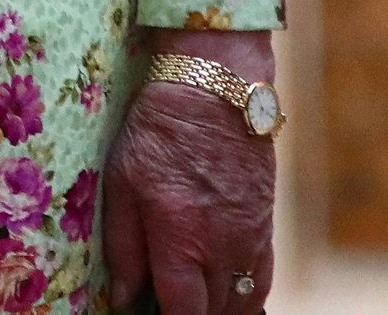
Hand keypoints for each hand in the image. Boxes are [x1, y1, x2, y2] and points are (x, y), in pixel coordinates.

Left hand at [106, 29, 277, 314]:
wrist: (215, 94)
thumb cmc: (157, 133)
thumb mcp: (121, 182)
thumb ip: (123, 245)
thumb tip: (124, 295)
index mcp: (182, 239)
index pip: (184, 311)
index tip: (149, 314)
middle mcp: (223, 249)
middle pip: (214, 312)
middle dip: (191, 312)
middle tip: (163, 299)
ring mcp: (251, 242)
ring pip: (242, 303)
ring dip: (217, 309)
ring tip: (189, 296)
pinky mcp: (266, 230)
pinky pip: (261, 281)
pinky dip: (244, 294)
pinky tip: (222, 291)